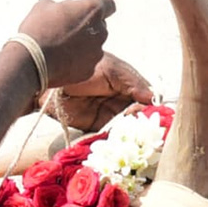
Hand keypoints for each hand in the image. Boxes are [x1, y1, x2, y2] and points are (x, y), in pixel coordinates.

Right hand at [15, 0, 115, 86]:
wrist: (30, 60)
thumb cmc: (37, 29)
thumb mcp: (44, 6)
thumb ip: (60, 5)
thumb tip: (62, 10)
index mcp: (92, 10)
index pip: (109, 4)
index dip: (99, 7)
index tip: (87, 12)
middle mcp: (101, 31)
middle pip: (100, 27)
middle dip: (87, 28)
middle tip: (67, 31)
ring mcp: (96, 53)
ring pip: (93, 47)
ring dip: (82, 46)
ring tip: (61, 49)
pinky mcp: (89, 71)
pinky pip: (86, 64)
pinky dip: (76, 63)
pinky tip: (60, 62)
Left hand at [39, 51, 155, 131]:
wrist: (50, 84)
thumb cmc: (81, 70)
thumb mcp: (111, 70)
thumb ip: (133, 82)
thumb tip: (153, 97)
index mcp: (126, 84)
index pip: (146, 96)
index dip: (152, 105)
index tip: (157, 112)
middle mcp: (121, 100)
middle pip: (140, 113)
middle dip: (144, 119)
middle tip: (144, 122)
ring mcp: (110, 114)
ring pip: (129, 125)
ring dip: (133, 129)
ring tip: (133, 128)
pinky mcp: (98, 127)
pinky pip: (113, 134)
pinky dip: (119, 136)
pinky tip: (121, 135)